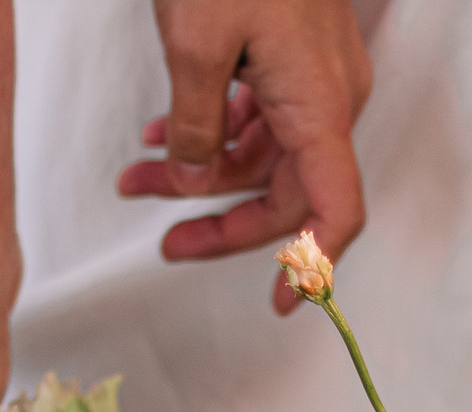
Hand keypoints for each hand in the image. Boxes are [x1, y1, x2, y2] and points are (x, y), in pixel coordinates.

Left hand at [117, 0, 371, 312]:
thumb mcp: (194, 46)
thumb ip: (195, 128)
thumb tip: (193, 179)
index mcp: (320, 104)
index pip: (334, 210)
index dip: (312, 268)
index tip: (281, 305)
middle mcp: (330, 96)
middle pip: (288, 191)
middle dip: (220, 218)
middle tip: (163, 242)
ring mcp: (314, 75)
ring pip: (263, 153)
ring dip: (200, 173)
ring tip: (136, 177)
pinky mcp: (292, 55)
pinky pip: (259, 115)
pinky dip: (212, 131)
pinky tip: (161, 134)